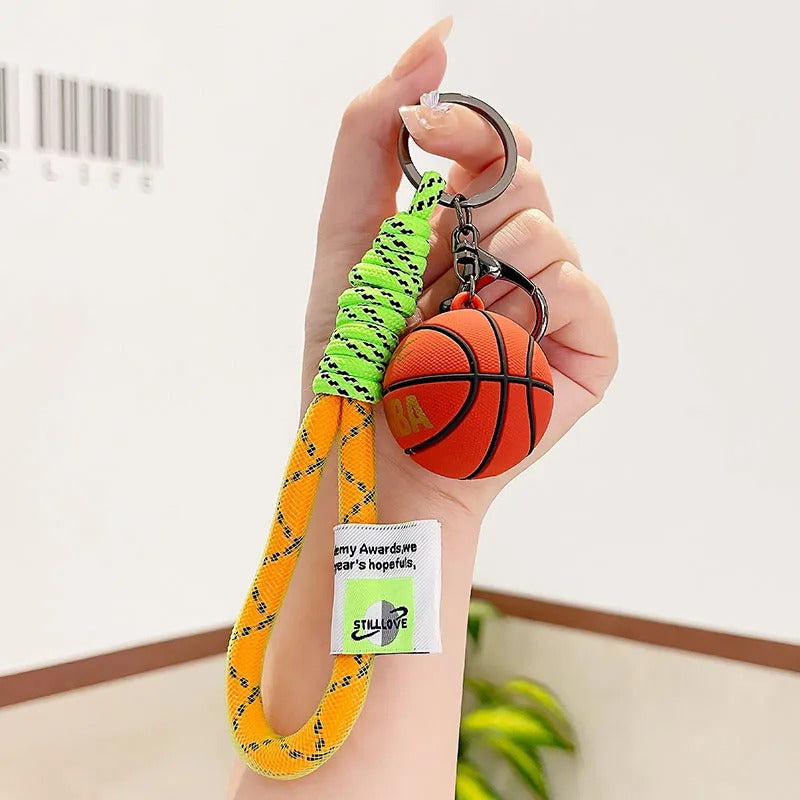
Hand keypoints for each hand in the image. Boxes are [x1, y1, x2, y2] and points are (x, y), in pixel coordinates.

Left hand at [304, 17, 616, 517]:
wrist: (377, 455)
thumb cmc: (357, 362)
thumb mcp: (346, 240)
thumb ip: (369, 140)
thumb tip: (434, 43)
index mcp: (457, 234)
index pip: (485, 147)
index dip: (463, 124)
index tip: (425, 129)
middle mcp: (506, 261)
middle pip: (523, 176)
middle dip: (473, 202)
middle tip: (436, 254)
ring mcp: (546, 305)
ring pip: (548, 227)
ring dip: (492, 258)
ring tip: (456, 318)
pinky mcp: (583, 352)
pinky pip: (581, 290)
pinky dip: (537, 301)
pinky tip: (499, 336)